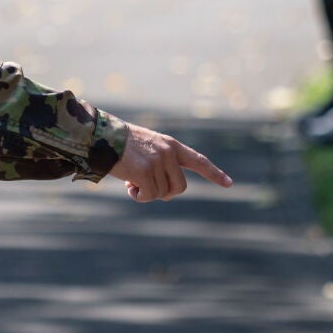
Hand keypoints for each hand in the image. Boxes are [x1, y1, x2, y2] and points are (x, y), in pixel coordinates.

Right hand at [108, 123, 231, 202]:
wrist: (103, 136)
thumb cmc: (122, 144)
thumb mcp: (148, 148)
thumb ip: (160, 164)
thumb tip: (161, 191)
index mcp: (171, 145)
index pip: (198, 160)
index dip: (214, 173)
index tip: (229, 184)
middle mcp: (169, 153)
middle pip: (179, 187)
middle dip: (165, 193)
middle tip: (147, 188)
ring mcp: (158, 162)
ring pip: (162, 193)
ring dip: (146, 193)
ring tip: (132, 181)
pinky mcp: (145, 172)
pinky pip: (149, 195)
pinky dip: (139, 196)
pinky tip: (128, 185)